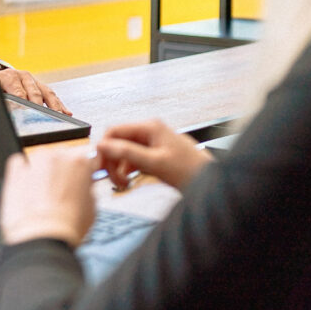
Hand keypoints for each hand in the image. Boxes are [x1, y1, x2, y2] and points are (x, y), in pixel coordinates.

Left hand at [0, 67, 70, 114]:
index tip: (27, 115)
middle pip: (34, 93)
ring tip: (59, 117)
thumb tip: (9, 111)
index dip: (23, 105)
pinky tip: (66, 113)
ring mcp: (33, 80)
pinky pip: (52, 96)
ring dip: (54, 106)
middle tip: (43, 118)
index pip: (19, 93)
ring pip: (47, 93)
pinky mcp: (40, 86)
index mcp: (10, 77)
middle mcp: (23, 76)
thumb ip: (1, 101)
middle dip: (39, 107)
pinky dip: (59, 105)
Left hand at [0, 146, 96, 245]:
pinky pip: (18, 162)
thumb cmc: (67, 228)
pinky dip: (22, 172)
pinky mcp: (15, 170)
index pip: (87, 157)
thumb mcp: (92, 208)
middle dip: (62, 172)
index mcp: (80, 162)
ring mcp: (35, 162)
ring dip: (42, 172)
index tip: (81, 177)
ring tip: (42, 195)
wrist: (42, 238)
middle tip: (61, 193)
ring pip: (41, 159)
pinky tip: (26, 188)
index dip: (84, 170)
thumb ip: (88, 189)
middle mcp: (58, 156)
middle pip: (62, 157)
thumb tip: (84, 186)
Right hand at [95, 119, 212, 192]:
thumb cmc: (190, 171)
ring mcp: (152, 142)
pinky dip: (128, 169)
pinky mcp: (155, 153)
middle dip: (112, 160)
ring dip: (119, 166)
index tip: (100, 165)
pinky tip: (129, 179)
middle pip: (118, 141)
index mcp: (150, 127)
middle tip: (112, 178)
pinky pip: (133, 158)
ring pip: (124, 151)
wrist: (210, 182)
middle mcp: (150, 131)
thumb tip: (104, 145)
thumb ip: (128, 152)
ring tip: (122, 182)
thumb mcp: (155, 162)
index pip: (114, 131)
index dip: (104, 148)